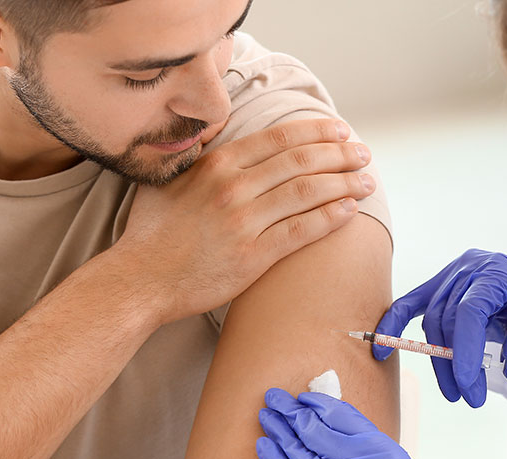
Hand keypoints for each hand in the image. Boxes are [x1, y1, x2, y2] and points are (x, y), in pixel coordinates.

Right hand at [118, 119, 374, 322]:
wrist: (140, 281)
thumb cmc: (151, 233)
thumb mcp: (166, 181)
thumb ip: (196, 156)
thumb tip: (217, 131)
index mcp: (216, 165)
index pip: (279, 139)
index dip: (315, 132)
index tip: (339, 130)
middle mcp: (233, 187)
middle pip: (301, 161)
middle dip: (340, 154)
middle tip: (363, 153)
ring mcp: (245, 222)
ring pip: (308, 193)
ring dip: (344, 183)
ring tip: (366, 180)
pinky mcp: (253, 256)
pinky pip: (302, 231)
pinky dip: (331, 218)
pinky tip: (350, 211)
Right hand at [375, 250, 506, 406]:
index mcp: (495, 271)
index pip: (470, 311)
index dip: (465, 349)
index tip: (468, 384)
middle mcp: (468, 269)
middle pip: (448, 319)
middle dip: (456, 363)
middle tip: (471, 400)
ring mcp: (452, 276)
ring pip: (433, 321)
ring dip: (441, 361)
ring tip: (457, 394)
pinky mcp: (441, 287)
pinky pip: (412, 305)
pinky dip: (396, 324)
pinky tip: (381, 350)